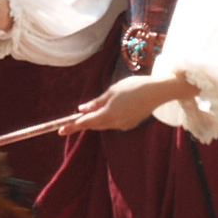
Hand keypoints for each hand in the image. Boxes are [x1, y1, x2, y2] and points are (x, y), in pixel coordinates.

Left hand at [71, 73, 193, 132]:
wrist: (157, 91)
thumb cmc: (134, 87)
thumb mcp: (112, 91)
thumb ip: (96, 102)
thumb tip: (82, 109)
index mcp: (108, 114)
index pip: (86, 122)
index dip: (72, 126)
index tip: (60, 130)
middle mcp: (115, 123)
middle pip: (94, 125)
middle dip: (83, 123)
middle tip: (70, 122)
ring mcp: (124, 125)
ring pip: (104, 125)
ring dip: (95, 120)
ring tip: (87, 114)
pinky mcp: (131, 123)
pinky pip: (114, 123)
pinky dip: (107, 119)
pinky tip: (108, 111)